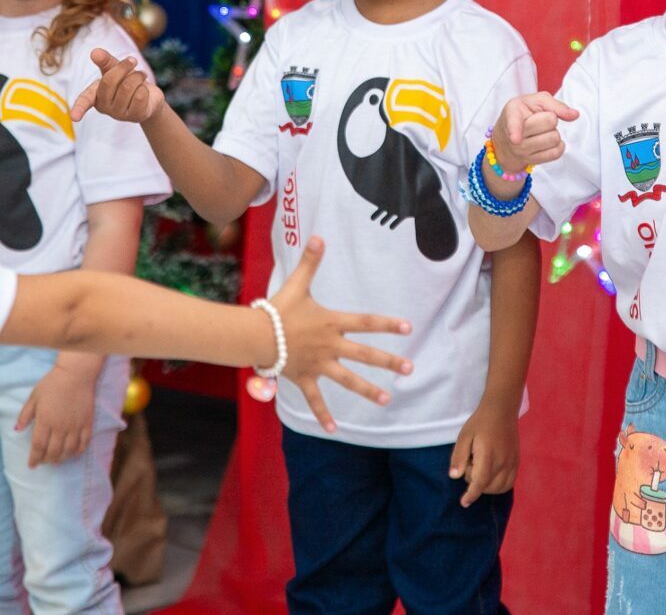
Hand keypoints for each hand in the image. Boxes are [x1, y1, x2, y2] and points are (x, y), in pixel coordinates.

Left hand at [16, 360, 99, 467]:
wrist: (76, 374)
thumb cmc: (52, 384)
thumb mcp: (34, 397)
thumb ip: (25, 414)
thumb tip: (17, 429)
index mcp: (45, 421)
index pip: (38, 446)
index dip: (34, 459)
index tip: (32, 466)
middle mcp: (60, 427)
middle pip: (53, 452)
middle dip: (47, 460)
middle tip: (44, 462)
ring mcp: (75, 427)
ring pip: (68, 451)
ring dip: (61, 459)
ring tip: (57, 460)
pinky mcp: (87, 424)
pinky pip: (84, 444)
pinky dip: (78, 452)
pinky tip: (73, 453)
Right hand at [70, 49, 163, 123]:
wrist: (149, 96)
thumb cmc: (126, 81)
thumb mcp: (115, 69)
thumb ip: (105, 61)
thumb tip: (94, 52)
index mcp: (95, 95)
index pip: (85, 100)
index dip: (79, 107)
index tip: (74, 117)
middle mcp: (105, 107)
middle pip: (109, 81)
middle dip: (124, 67)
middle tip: (134, 60)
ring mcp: (119, 114)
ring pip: (127, 87)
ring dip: (138, 76)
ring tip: (141, 75)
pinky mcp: (135, 116)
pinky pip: (140, 95)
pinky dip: (145, 87)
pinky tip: (144, 90)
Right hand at [266, 238, 413, 433]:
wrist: (255, 335)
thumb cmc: (277, 309)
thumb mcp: (296, 284)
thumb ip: (310, 262)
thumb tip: (319, 237)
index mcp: (331, 323)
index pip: (365, 322)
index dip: (387, 324)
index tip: (408, 328)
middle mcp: (330, 346)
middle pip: (364, 355)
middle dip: (388, 362)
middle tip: (410, 370)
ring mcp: (319, 364)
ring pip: (347, 380)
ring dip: (367, 390)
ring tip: (386, 399)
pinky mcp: (304, 378)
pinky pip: (316, 399)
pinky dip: (324, 414)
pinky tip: (334, 429)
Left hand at [450, 395, 519, 506]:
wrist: (501, 410)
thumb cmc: (480, 423)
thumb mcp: (463, 436)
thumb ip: (459, 457)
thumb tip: (454, 477)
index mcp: (487, 454)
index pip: (480, 482)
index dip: (471, 495)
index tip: (464, 503)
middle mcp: (503, 461)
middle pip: (488, 487)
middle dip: (475, 482)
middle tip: (471, 463)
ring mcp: (512, 463)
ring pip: (500, 488)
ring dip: (487, 486)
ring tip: (480, 468)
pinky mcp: (517, 462)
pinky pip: (509, 483)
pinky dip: (499, 486)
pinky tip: (490, 475)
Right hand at [492, 93, 578, 173]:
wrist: (506, 138)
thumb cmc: (523, 115)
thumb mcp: (535, 101)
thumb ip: (555, 105)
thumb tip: (574, 114)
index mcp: (513, 113)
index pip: (514, 124)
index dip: (515, 131)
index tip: (515, 139)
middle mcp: (515, 135)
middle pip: (549, 123)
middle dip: (551, 118)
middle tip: (541, 120)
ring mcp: (522, 150)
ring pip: (554, 138)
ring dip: (554, 132)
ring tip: (543, 131)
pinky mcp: (532, 160)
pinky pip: (556, 153)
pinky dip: (558, 145)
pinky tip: (548, 141)